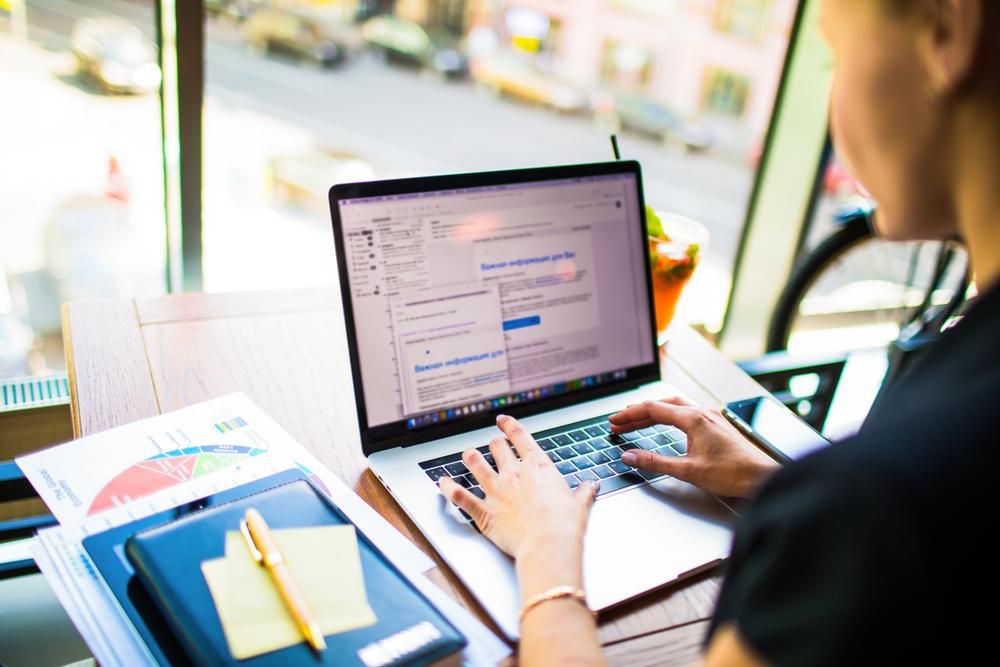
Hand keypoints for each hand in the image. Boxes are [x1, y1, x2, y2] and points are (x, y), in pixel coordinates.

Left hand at [439, 414, 598, 594]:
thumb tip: (591, 486)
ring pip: (476, 465)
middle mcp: (514, 474)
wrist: (548, 543)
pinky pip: (461, 497)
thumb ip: (583, 492)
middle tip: (492, 444)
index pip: (521, 439)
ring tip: (467, 454)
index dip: (510, 427)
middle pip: (497, 449)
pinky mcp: (484, 511)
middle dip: (494, 444)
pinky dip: (449, 490)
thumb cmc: (565, 525)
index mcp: (538, 468)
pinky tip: (442, 483)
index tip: (503, 421)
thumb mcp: (580, 504)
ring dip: (471, 458)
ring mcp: (496, 490)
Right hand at [608, 396, 779, 497]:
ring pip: (675, 407)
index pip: (653, 409)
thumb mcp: (687, 470)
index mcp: (694, 419)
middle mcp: (703, 413)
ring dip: (654, 413)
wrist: (762, 477)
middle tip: (619, 422)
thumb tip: (630, 456)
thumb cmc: (733, 474)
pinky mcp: (717, 425)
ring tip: (637, 421)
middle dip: (638, 413)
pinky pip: (687, 412)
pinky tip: (666, 424)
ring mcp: (711, 417)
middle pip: (662, 405)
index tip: (614, 422)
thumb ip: (655, 462)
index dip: (630, 415)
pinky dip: (669, 415)